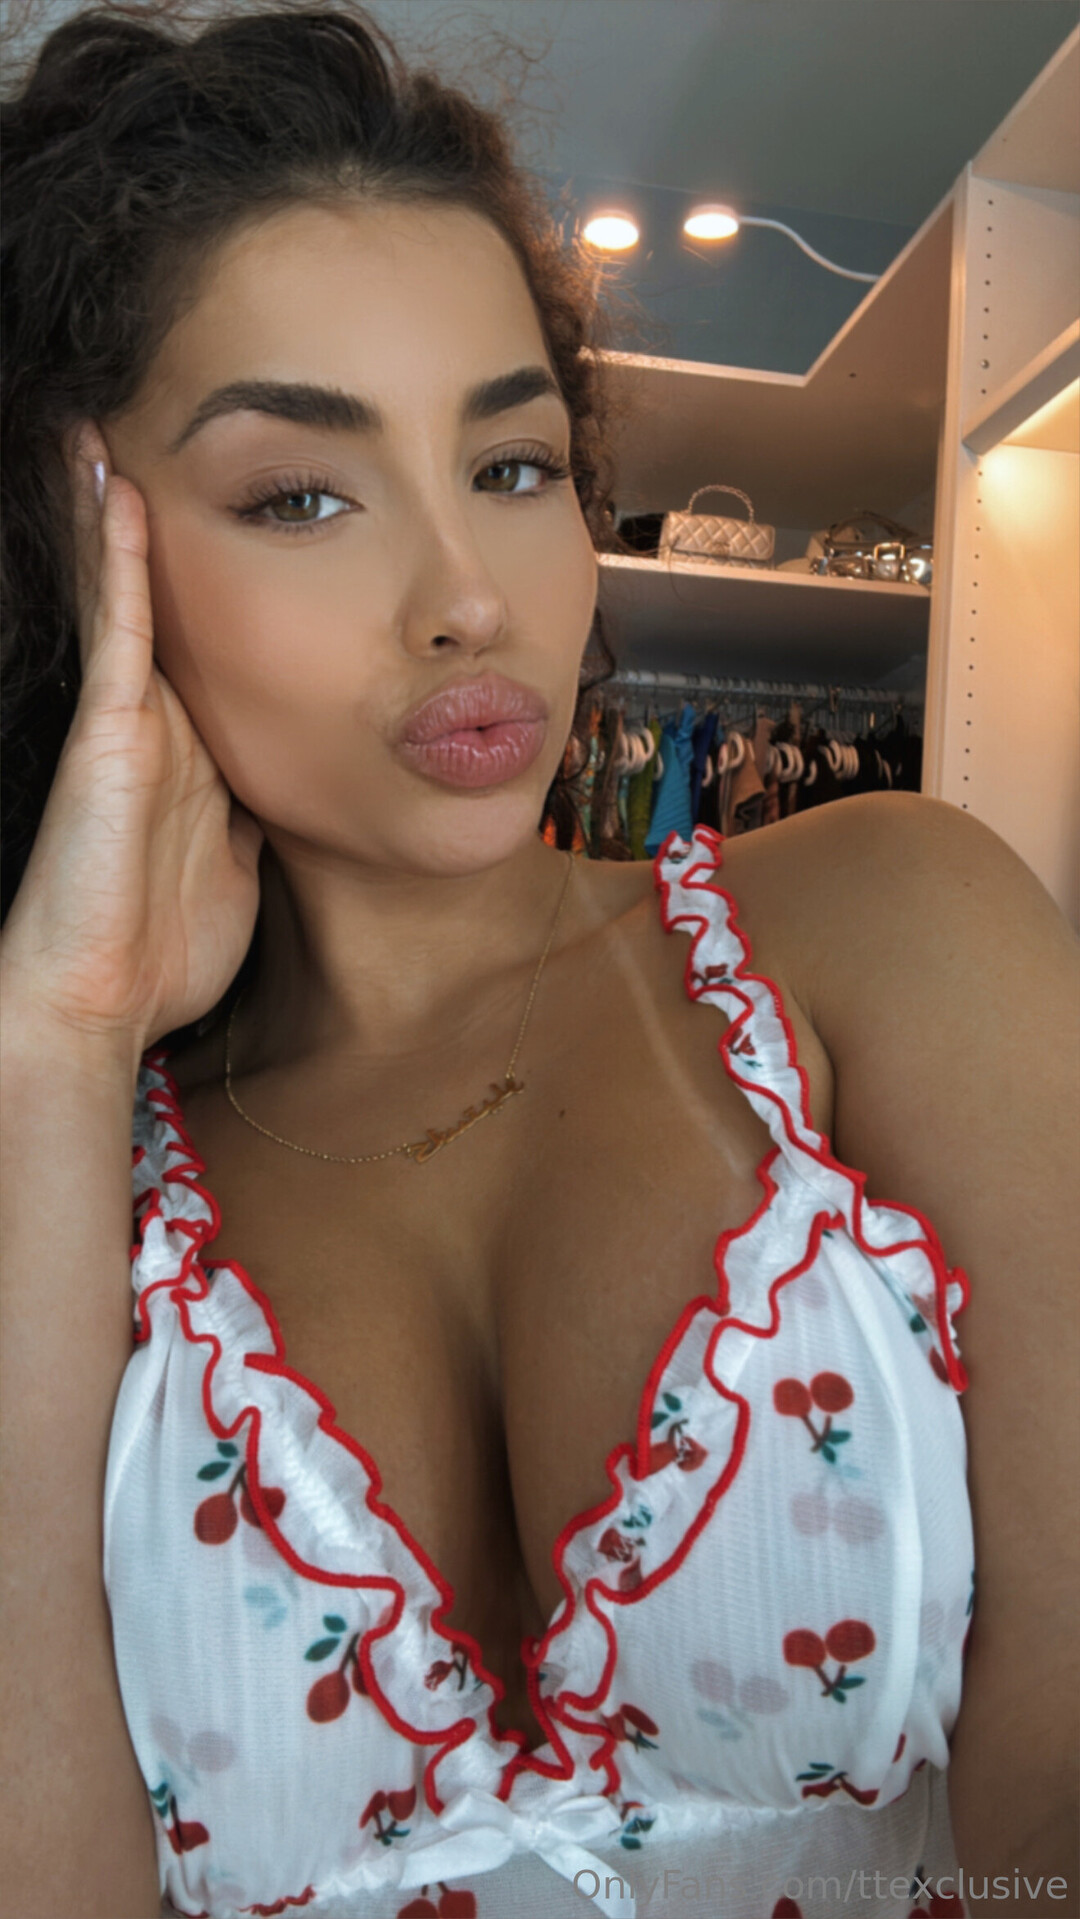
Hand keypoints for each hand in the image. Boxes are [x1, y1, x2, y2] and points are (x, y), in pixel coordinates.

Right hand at [0, 423, 263, 1053]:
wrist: (102, 1004)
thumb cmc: (162, 953)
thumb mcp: (235, 871)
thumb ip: (252, 820)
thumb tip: (284, 791)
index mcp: (188, 753)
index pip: (201, 648)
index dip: (208, 585)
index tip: (228, 522)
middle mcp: (154, 723)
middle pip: (158, 602)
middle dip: (152, 527)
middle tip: (147, 437)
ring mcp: (126, 720)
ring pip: (126, 593)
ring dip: (116, 513)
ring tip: (105, 429)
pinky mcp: (109, 728)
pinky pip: (121, 623)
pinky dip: (119, 554)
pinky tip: (113, 484)